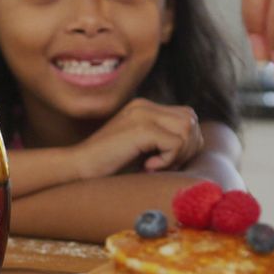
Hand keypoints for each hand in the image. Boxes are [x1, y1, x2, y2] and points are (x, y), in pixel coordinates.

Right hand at [71, 98, 202, 178]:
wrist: (78, 168)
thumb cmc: (109, 166)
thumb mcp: (141, 149)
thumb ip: (163, 140)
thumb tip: (195, 144)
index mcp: (145, 107)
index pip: (187, 116)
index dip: (186, 142)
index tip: (167, 161)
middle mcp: (145, 105)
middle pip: (191, 120)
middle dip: (187, 148)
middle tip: (165, 165)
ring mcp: (142, 114)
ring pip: (187, 129)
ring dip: (179, 154)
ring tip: (156, 166)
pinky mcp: (141, 128)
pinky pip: (175, 143)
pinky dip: (168, 160)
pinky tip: (148, 167)